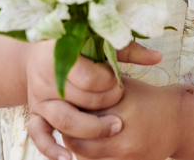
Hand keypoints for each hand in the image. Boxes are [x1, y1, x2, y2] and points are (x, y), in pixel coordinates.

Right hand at [26, 41, 162, 159]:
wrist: (39, 55)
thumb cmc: (77, 47)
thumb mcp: (99, 44)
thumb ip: (127, 50)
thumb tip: (158, 58)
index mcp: (61, 52)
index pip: (89, 76)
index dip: (108, 84)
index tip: (120, 86)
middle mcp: (46, 76)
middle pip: (79, 98)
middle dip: (104, 106)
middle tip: (122, 108)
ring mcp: (39, 96)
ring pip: (64, 119)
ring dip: (90, 128)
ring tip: (115, 129)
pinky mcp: (35, 112)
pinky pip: (40, 134)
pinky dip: (52, 149)